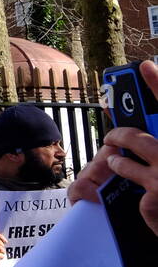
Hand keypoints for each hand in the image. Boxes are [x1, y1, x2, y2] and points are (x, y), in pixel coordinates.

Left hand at [68, 59, 157, 237]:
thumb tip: (143, 121)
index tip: (144, 66)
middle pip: (136, 136)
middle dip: (119, 137)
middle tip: (111, 137)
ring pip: (123, 161)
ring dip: (116, 162)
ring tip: (117, 163)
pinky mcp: (154, 200)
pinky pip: (133, 189)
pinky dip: (137, 194)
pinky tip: (146, 198)